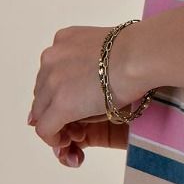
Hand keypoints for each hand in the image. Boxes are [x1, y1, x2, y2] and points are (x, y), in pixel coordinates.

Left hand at [27, 23, 144, 160]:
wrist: (142, 55)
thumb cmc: (138, 51)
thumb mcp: (105, 50)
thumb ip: (90, 62)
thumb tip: (86, 85)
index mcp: (63, 40)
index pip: (51, 73)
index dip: (62, 93)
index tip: (79, 103)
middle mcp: (51, 57)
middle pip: (43, 92)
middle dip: (56, 109)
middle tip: (78, 123)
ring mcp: (52, 81)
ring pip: (41, 111)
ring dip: (56, 123)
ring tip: (78, 132)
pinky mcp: (59, 104)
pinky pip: (44, 129)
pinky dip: (53, 138)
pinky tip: (66, 143)